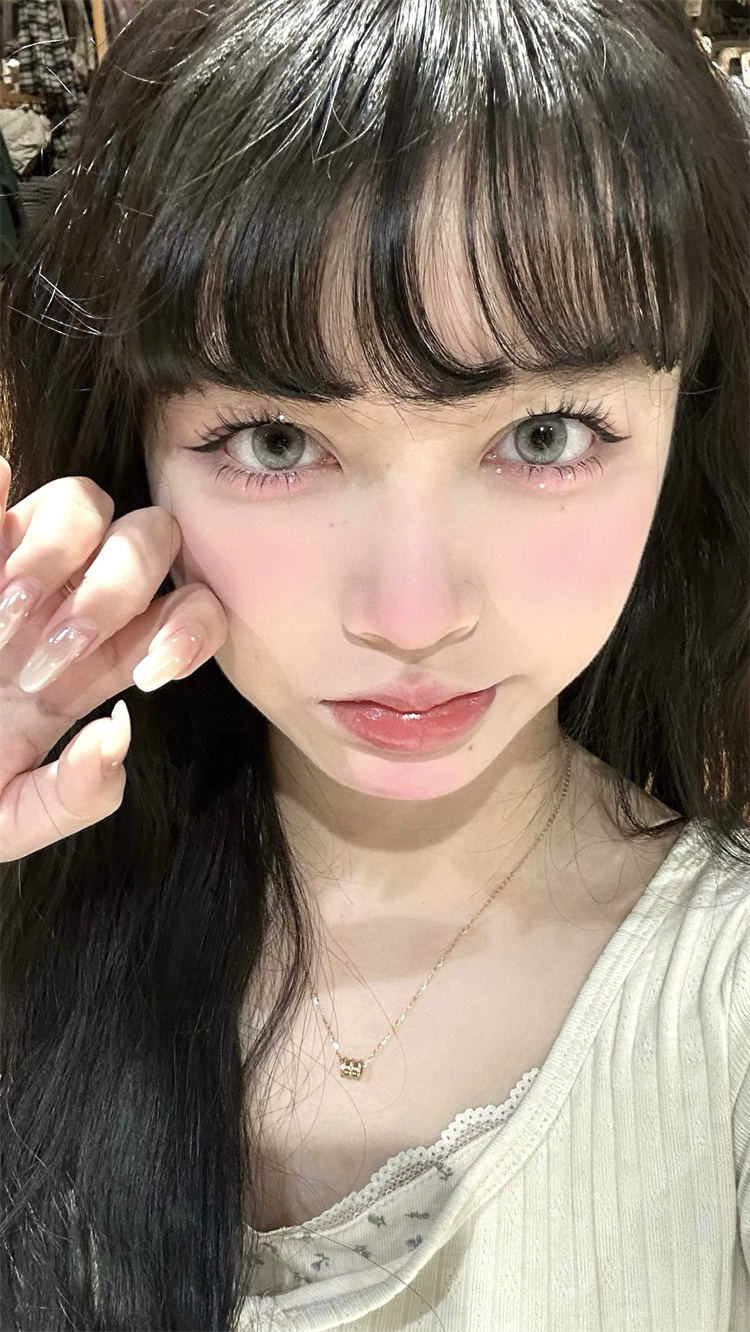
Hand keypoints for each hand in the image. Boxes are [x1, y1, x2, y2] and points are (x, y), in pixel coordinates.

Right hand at [0, 457, 227, 860]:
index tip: (152, 674)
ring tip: (4, 615)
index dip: (193, 630)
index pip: (186, 614)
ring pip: (83, 503)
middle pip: (148, 543)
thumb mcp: (8, 821)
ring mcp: (12, 571)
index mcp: (94, 666)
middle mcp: (66, 606)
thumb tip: (117, 732)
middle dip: (119, 590)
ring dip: (58, 553)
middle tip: (52, 657)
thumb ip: (70, 796)